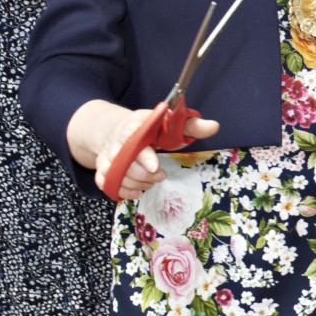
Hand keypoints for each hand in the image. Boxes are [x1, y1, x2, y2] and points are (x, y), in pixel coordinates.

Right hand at [69, 100, 219, 201]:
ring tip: (151, 181)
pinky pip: (105, 183)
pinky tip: (137, 190)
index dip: (143, 155)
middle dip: (146, 174)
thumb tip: (214, 126)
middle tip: (160, 175)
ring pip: (116, 175)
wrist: (122, 129)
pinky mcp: (102, 168)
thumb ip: (192, 126)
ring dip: (136, 183)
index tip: (156, 167)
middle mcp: (116, 140)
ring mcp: (107, 154)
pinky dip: (122, 190)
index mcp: (134, 125)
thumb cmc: (153, 130)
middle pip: (125, 162)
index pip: (132, 137)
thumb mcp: (171, 124)